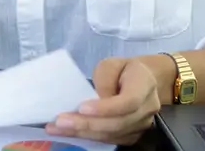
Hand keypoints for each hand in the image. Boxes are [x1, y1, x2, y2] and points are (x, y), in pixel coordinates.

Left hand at [46, 57, 160, 146]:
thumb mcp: (111, 64)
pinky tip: (69, 132)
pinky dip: (88, 136)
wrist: (143, 81)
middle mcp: (146, 109)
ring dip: (83, 133)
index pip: (128, 102)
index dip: (106, 108)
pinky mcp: (131, 136)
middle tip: (61, 121)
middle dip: (87, 124)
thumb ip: (104, 80)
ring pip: (112, 135)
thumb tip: (94, 100)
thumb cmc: (123, 69)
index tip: (82, 108)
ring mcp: (141, 126)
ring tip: (58, 128)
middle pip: (118, 123)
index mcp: (144, 85)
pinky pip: (109, 140)